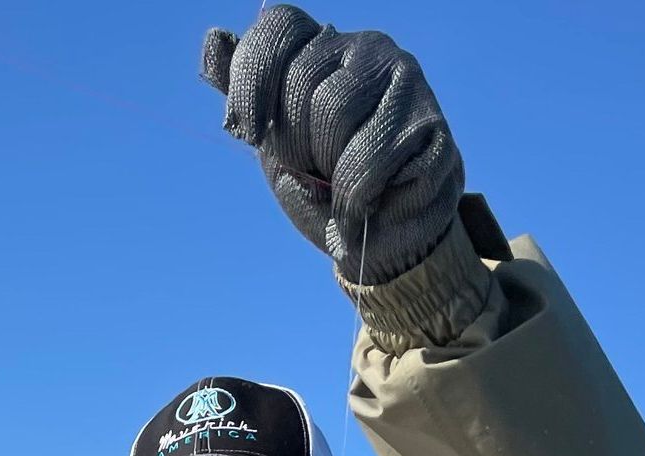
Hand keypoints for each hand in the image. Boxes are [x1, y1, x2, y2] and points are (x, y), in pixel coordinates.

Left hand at [203, 7, 461, 285]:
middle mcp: (367, 48)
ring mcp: (405, 80)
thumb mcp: (276, 142)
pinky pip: (370, 159)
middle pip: (304, 77)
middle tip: (312, 171)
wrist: (385, 238)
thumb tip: (212, 41)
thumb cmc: (327, 185)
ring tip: (340, 189)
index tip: (246, 131)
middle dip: (294, 140)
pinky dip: (354, 200)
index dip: (253, 76)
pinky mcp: (432, 124)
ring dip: (326, 170)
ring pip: (335, 110)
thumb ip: (247, 95)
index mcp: (324, 45)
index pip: (280, 27)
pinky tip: (363, 210)